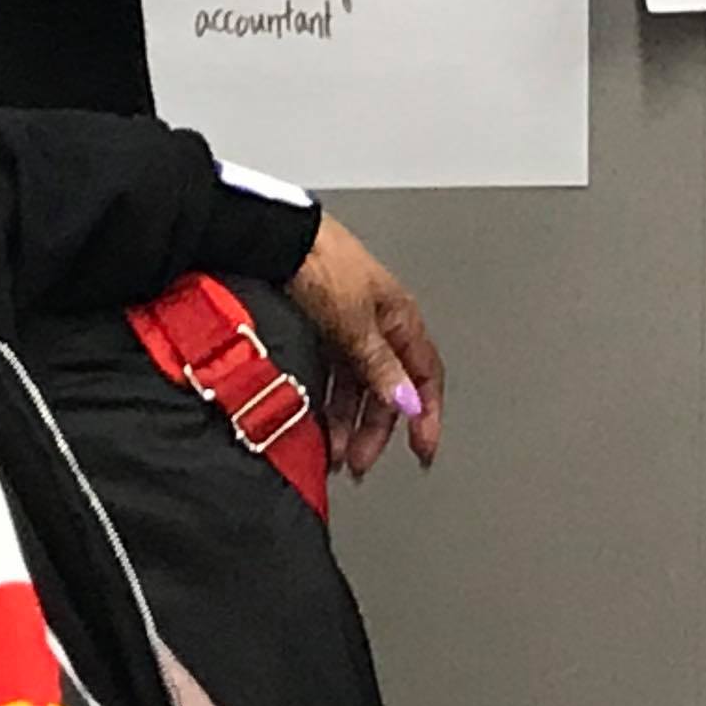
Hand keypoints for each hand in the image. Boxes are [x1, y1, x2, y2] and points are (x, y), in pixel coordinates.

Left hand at [289, 216, 442, 474]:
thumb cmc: (324, 265)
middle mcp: (379, 328)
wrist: (276, 241)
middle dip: (378, 431)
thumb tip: (407, 403)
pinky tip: (317, 427)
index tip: (423, 451)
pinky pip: (332, 382)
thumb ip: (382, 366)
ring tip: (333, 454)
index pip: (426, 376)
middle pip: (389, 391)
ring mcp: (349, 332)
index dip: (428, 415)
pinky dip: (327, 408)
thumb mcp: (357, 324)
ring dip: (348, 426)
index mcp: (401, 320)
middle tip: (362, 463)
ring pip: (357, 391)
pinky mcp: (321, 333)